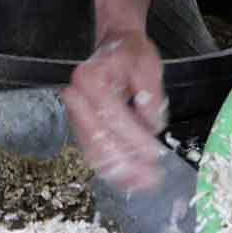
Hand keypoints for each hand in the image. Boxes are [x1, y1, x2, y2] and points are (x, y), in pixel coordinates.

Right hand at [64, 32, 167, 192]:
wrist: (114, 47)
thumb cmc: (131, 54)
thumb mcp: (148, 65)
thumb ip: (151, 94)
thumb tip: (152, 127)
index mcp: (89, 78)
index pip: (112, 115)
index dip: (134, 137)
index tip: (155, 153)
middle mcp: (76, 98)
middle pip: (99, 139)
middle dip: (126, 163)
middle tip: (151, 179)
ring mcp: (76, 115)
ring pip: (95, 152)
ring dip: (120, 172)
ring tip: (144, 184)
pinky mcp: (83, 128)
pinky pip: (95, 152)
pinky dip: (113, 169)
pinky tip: (131, 181)